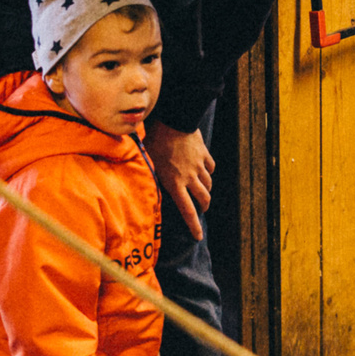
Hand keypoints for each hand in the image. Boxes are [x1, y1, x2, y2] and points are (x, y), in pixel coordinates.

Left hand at [145, 121, 214, 239]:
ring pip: (208, 183)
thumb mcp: (148, 161)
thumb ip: (150, 176)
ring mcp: (199, 165)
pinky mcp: (204, 154)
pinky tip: (205, 170)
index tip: (198, 236)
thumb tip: (144, 188)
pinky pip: (210, 167)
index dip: (194, 226)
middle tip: (202, 209)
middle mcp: (190, 177)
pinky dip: (208, 171)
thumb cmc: (155, 140)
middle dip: (204, 207)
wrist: (174, 119)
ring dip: (206, 190)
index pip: (187, 210)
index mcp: (175, 183)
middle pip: (204, 198)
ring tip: (202, 192)